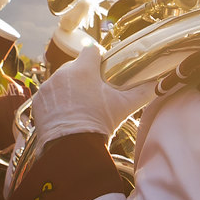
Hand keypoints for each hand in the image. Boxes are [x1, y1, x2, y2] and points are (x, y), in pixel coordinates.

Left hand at [28, 44, 150, 144]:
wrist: (72, 149)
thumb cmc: (99, 124)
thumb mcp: (124, 107)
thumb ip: (143, 93)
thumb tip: (160, 85)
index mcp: (83, 69)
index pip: (91, 50)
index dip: (99, 58)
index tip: (104, 68)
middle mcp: (62, 73)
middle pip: (76, 66)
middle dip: (84, 76)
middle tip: (94, 94)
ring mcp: (48, 87)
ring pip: (61, 81)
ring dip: (69, 89)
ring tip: (79, 106)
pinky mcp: (38, 101)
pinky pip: (49, 95)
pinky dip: (56, 102)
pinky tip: (65, 115)